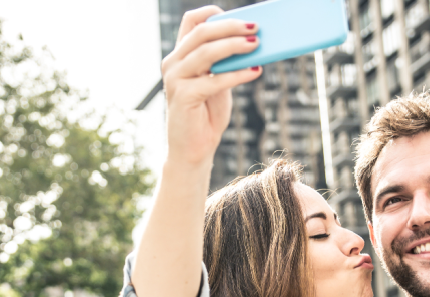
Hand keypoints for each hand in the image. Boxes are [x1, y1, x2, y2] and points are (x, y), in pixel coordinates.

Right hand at [161, 6, 261, 168]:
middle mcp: (173, 63)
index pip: (191, 22)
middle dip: (230, 27)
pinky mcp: (183, 96)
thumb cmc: (207, 113)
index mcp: (180, 55)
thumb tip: (253, 42)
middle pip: (202, 33)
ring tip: (256, 45)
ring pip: (206, 52)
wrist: (194, 149)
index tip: (240, 17)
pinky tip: (256, 71)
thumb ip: (226, 62)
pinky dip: (238, 74)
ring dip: (234, 46)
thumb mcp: (218, 81)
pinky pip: (214, 79)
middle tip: (255, 28)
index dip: (213, 13)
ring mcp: (175, 79)